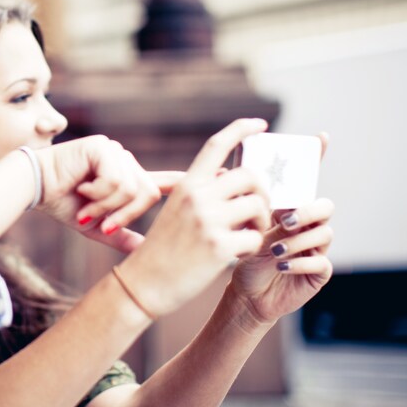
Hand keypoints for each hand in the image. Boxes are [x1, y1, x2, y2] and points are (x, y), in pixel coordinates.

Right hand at [34, 135, 181, 251]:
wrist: (33, 188)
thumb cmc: (61, 204)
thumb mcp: (96, 226)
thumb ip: (122, 236)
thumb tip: (146, 252)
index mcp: (128, 179)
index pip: (165, 182)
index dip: (192, 182)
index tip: (226, 176)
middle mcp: (125, 163)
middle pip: (146, 192)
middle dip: (123, 214)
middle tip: (101, 224)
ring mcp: (115, 152)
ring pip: (131, 187)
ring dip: (107, 205)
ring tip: (85, 206)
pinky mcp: (102, 147)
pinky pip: (115, 178)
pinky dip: (99, 192)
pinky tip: (81, 188)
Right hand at [116, 118, 272, 316]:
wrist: (143, 283)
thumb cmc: (162, 249)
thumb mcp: (176, 211)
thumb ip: (203, 193)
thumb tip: (235, 177)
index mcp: (186, 185)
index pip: (217, 145)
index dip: (242, 129)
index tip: (262, 124)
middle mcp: (196, 197)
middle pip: (250, 175)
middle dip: (263, 192)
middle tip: (257, 211)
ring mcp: (207, 221)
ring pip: (259, 205)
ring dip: (262, 221)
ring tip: (247, 235)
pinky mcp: (219, 247)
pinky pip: (256, 238)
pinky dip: (253, 247)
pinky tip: (236, 255)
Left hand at [228, 132, 333, 325]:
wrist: (243, 293)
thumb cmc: (239, 254)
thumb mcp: (234, 223)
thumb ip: (234, 199)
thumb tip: (221, 171)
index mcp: (289, 207)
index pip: (307, 180)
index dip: (316, 157)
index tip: (320, 136)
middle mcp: (306, 224)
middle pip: (325, 205)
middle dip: (306, 210)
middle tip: (282, 221)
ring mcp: (316, 246)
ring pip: (325, 232)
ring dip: (298, 240)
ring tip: (274, 250)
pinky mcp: (318, 272)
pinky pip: (322, 261)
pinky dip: (300, 262)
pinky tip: (280, 265)